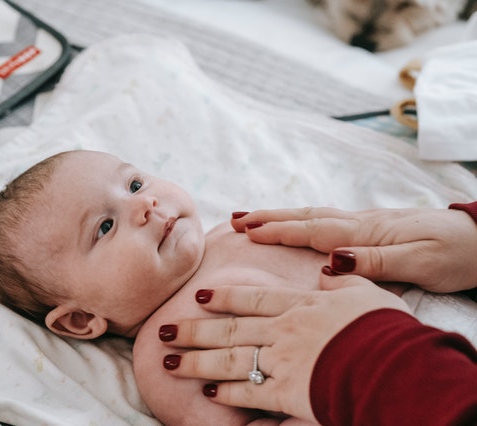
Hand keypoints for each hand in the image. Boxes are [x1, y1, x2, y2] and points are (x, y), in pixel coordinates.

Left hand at [159, 273, 410, 422]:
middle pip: (228, 329)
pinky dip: (228, 393)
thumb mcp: (366, 293)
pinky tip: (209, 393)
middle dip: (192, 330)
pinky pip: (251, 393)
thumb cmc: (383, 328)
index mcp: (300, 305)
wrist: (394, 365)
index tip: (198, 297)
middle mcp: (283, 330)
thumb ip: (343, 281)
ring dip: (196, 361)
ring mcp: (282, 361)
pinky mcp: (288, 393)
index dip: (223, 298)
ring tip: (170, 361)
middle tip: (164, 331)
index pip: (252, 299)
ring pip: (228, 359)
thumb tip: (330, 268)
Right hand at [231, 207, 476, 292]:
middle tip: (234, 219)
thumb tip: (330, 259)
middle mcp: (360, 223)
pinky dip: (301, 221)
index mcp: (367, 232)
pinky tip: (294, 224)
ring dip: (280, 216)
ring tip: (251, 218)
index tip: (246, 231)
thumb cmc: (457, 254)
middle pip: (306, 217)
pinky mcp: (371, 229)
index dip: (278, 230)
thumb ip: (375, 260)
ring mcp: (365, 223)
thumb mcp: (421, 264)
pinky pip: (325, 222)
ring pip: (313, 216)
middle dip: (268, 217)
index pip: (313, 230)